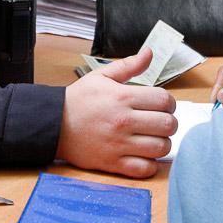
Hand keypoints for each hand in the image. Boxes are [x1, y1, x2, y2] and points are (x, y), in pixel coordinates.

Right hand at [59, 48, 176, 177]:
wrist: (53, 124)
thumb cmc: (78, 100)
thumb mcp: (101, 76)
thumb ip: (129, 65)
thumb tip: (149, 53)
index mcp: (123, 97)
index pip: (165, 100)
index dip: (169, 103)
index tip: (162, 106)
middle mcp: (123, 121)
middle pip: (168, 125)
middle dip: (169, 123)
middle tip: (161, 122)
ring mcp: (119, 144)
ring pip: (161, 148)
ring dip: (162, 143)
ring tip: (154, 138)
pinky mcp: (112, 163)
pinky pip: (144, 169)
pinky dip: (150, 164)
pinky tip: (144, 155)